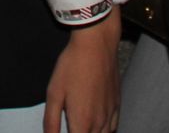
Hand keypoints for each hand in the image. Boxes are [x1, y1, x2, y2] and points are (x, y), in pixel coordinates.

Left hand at [45, 7, 120, 132]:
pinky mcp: (117, 104)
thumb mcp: (54, 93)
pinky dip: (105, 131)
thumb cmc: (72, 67)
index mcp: (82, 122)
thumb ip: (51, 121)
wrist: (96, 45)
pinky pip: (113, 128)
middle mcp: (99, 123)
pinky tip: (97, 126)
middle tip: (71, 126)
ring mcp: (110, 114)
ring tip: (80, 127)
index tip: (62, 130)